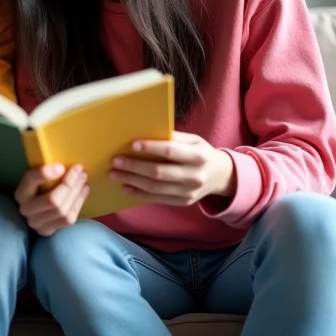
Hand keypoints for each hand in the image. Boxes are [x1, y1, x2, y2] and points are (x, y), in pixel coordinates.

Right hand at [14, 163, 89, 236]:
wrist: (34, 214)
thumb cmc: (37, 190)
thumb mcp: (36, 180)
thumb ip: (46, 173)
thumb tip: (66, 165)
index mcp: (21, 193)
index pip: (30, 181)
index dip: (45, 174)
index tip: (61, 166)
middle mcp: (27, 209)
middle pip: (52, 199)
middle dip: (69, 183)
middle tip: (79, 170)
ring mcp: (37, 223)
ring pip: (62, 210)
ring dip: (76, 192)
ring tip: (83, 178)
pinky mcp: (48, 230)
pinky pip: (68, 218)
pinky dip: (79, 202)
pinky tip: (84, 190)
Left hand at [110, 132, 234, 206]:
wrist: (220, 176)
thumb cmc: (201, 153)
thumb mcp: (194, 140)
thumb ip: (173, 137)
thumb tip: (145, 133)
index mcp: (199, 156)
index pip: (171, 151)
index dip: (151, 148)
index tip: (132, 145)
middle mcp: (195, 175)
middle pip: (159, 172)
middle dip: (135, 167)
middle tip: (116, 161)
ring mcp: (189, 192)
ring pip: (156, 188)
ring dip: (132, 181)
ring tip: (115, 174)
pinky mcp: (183, 202)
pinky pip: (157, 199)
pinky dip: (139, 194)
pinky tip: (126, 187)